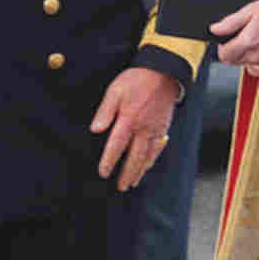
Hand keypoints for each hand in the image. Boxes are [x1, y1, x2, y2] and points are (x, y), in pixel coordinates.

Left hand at [91, 67, 178, 190]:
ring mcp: (156, 129)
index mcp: (129, 119)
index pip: (117, 145)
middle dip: (126, 174)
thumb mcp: (115, 90)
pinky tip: (147, 166)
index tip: (103, 173)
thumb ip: (105, 111)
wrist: (163, 72)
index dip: (109, 161)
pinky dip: (152, 160)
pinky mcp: (164, 127)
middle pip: (135, 157)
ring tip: (132, 183)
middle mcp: (144, 128)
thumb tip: (95, 130)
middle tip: (120, 187)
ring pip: (148, 156)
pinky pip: (158, 149)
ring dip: (140, 171)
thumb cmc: (136, 80)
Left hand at [213, 0, 258, 74]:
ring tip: (254, 39)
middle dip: (233, 50)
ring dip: (244, 54)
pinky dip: (255, 61)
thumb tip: (214, 30)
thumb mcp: (250, 10)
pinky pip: (256, 68)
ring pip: (244, 64)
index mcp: (249, 42)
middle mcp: (257, 55)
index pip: (224, 56)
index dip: (222, 46)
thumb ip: (230, 23)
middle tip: (242, 35)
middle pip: (233, 61)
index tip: (227, 39)